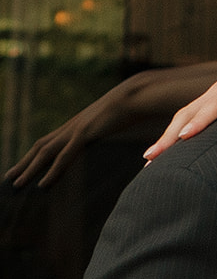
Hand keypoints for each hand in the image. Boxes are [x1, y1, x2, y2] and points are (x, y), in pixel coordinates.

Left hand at [5, 66, 216, 187]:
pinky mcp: (84, 134)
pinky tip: (42, 185)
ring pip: (45, 153)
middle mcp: (73, 126)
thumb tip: (137, 152)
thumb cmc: (137, 107)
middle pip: (41, 146)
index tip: (27, 165)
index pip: (52, 141)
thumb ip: (120, 133)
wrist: (141, 93)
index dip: (37, 154)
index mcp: (81, 124)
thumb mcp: (125, 123)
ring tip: (15, 183)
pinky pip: (63, 157)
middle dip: (24, 163)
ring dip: (28, 169)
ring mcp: (77, 129)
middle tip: (10, 177)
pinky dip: (51, 171)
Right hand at [143, 27, 216, 160]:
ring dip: (167, 136)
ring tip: (149, 160)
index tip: (184, 137)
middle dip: (170, 135)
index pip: (215, 105)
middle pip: (188, 113)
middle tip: (151, 158)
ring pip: (184, 115)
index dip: (200, 121)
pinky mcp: (215, 98)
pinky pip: (191, 115)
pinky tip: (169, 148)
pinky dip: (176, 131)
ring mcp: (214, 93)